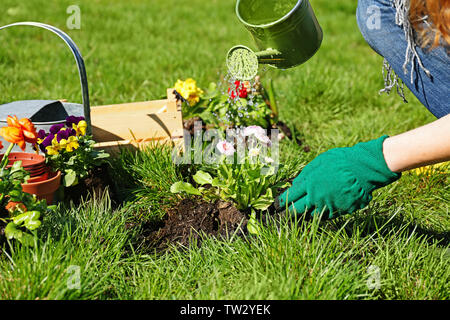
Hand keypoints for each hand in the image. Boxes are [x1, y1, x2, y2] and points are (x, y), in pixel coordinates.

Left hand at [276, 135, 401, 218]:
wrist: (365, 168)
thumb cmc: (340, 161)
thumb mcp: (319, 162)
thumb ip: (305, 175)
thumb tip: (295, 185)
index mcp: (309, 184)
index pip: (289, 197)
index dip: (281, 203)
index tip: (276, 205)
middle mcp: (316, 197)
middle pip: (297, 210)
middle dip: (289, 212)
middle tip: (284, 213)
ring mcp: (328, 206)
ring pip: (310, 216)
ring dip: (304, 215)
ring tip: (301, 212)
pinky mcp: (339, 211)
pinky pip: (325, 216)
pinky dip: (320, 214)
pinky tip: (318, 210)